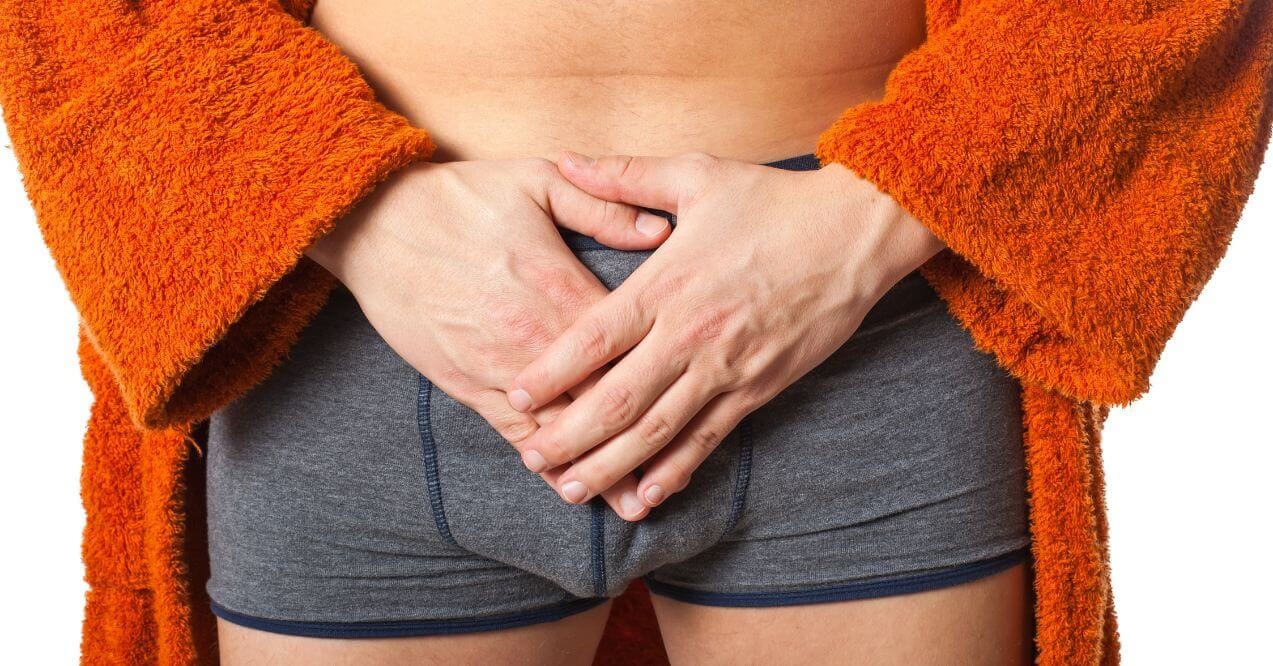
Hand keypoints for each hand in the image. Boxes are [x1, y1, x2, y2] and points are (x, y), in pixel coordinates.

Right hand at [306, 157, 673, 519]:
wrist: (376, 223)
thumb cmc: (460, 198)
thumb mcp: (536, 181)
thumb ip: (603, 207)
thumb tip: (662, 231)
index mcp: (560, 287)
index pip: (627, 344)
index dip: (664, 376)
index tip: (702, 398)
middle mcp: (535, 337)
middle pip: (600, 398)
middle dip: (639, 439)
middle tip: (676, 478)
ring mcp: (499, 365)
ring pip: (559, 426)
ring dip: (596, 465)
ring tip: (632, 502)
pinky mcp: (466, 382)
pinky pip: (512, 430)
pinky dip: (542, 460)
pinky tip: (566, 486)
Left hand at [505, 151, 945, 513]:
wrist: (854, 232)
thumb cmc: (772, 202)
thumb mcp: (694, 175)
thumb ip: (623, 176)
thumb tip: (565, 159)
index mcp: (667, 282)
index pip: (594, 338)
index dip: (551, 372)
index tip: (516, 396)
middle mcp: (690, 333)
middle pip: (617, 399)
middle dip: (569, 436)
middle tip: (531, 459)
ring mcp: (726, 367)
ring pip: (658, 430)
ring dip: (611, 465)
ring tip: (571, 490)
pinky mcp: (758, 388)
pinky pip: (709, 438)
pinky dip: (676, 470)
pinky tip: (646, 494)